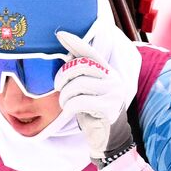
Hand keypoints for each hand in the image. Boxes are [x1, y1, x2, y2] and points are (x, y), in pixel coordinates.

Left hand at [55, 30, 132, 164]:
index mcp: (107, 70)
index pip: (89, 52)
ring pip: (77, 85)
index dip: (75, 42)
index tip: (59, 34)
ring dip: (65, 96)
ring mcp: (113, 92)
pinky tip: (69, 111)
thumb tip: (66, 54)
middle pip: (80, 66)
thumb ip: (80, 74)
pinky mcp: (108, 107)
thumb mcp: (86, 90)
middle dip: (62, 76)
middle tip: (58, 88)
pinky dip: (69, 106)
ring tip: (65, 103)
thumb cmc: (92, 110)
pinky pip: (79, 101)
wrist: (107, 136)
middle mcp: (112, 78)